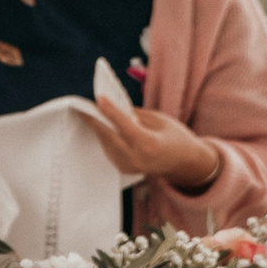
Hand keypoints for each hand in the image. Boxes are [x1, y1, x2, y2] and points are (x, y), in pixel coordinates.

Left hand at [85, 98, 220, 191]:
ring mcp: (129, 166)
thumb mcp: (159, 120)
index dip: (110, 111)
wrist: (184, 162)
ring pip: (106, 143)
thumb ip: (135, 115)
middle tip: (82, 107)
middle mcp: (137, 158)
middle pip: (109, 136)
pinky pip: (109, 150)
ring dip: (98, 128)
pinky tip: (100, 126)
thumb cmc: (175, 137)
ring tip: (89, 113)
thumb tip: (113, 106)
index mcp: (149, 144)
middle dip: (95, 120)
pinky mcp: (124, 169)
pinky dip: (105, 137)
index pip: (124, 125)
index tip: (98, 98)